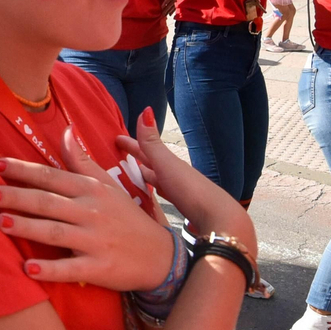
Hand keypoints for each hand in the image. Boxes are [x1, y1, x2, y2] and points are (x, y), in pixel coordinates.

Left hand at [0, 128, 174, 290]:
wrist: (160, 256)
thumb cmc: (126, 217)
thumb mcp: (107, 185)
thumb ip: (82, 160)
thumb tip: (66, 130)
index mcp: (90, 190)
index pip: (51, 176)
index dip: (22, 169)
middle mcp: (91, 212)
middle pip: (48, 201)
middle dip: (17, 196)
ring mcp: (95, 241)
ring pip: (56, 232)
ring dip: (28, 227)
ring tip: (0, 223)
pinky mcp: (99, 268)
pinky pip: (70, 269)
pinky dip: (50, 269)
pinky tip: (27, 269)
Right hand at [116, 108, 253, 246]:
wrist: (216, 219)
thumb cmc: (190, 190)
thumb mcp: (167, 164)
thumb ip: (152, 143)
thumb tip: (145, 110)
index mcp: (169, 164)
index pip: (145, 150)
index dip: (130, 144)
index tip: (115, 138)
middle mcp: (173, 175)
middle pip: (149, 165)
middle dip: (133, 160)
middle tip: (114, 157)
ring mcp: (177, 191)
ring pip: (154, 180)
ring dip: (141, 177)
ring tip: (125, 178)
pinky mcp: (179, 207)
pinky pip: (159, 196)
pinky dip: (150, 193)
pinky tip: (146, 199)